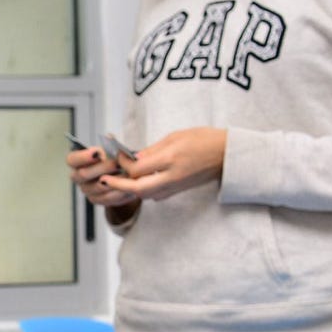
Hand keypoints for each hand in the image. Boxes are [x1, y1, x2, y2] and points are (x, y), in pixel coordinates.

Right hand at [67, 146, 139, 208]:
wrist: (123, 173)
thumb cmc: (115, 157)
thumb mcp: (112, 147)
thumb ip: (109, 144)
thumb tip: (109, 138)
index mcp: (77, 161)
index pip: (72, 159)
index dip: (83, 156)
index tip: (97, 152)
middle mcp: (78, 176)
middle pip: (83, 174)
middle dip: (102, 167)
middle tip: (117, 163)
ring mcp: (86, 189)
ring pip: (97, 187)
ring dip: (113, 180)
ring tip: (127, 174)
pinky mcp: (96, 199)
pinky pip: (106, 198)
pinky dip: (119, 192)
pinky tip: (129, 186)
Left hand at [101, 127, 225, 201]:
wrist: (228, 155)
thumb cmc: (204, 140)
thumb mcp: (176, 137)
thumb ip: (152, 150)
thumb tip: (132, 158)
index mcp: (171, 159)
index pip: (137, 168)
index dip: (123, 163)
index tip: (116, 155)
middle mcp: (172, 176)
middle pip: (137, 189)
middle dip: (117, 185)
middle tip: (103, 180)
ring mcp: (175, 186)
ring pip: (143, 194)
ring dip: (127, 190)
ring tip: (115, 181)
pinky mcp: (177, 191)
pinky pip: (154, 195)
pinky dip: (141, 191)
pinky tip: (134, 183)